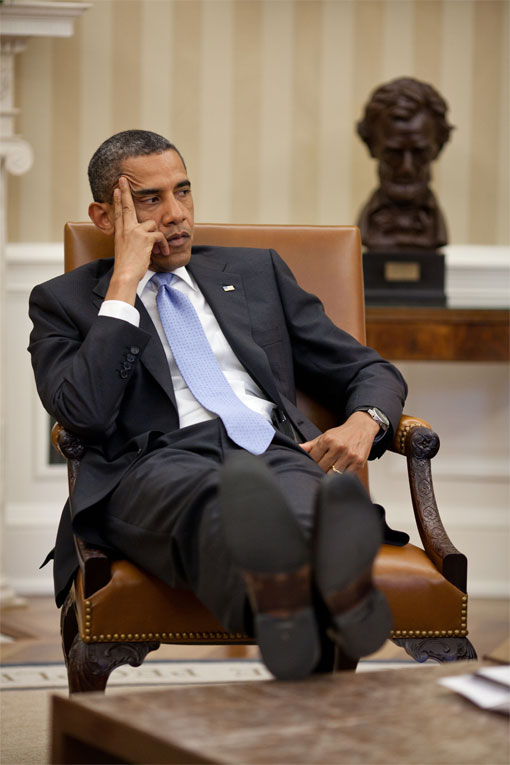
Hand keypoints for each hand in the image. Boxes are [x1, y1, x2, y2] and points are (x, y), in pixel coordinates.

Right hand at [105, 177, 168, 303]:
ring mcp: (135, 232)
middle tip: (123, 179)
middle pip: (127, 206)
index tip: (117, 189)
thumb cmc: (127, 267)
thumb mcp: (125, 251)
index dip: (118, 200)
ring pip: (153, 224)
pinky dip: (164, 244)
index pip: (119, 213)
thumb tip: (142, 239)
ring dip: (159, 237)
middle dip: (125, 191)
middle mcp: (126, 229)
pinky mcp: (145, 237)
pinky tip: (163, 252)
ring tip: (160, 249)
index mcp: (120, 232)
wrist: (125, 274)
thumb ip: (131, 242)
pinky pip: (160, 235)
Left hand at [299, 411, 379, 473]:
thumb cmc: (342, 434)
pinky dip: (341, 476)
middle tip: (321, 470)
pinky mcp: (358, 462)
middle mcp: (338, 447)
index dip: (311, 463)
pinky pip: (346, 475)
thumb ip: (311, 445)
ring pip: (333, 474)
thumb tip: (298, 448)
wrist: (362, 428)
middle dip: (320, 470)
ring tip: (329, 472)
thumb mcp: (325, 436)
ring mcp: (349, 455)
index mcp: (328, 439)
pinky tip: (340, 472)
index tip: (313, 464)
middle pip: (322, 467)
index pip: (313, 458)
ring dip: (330, 475)